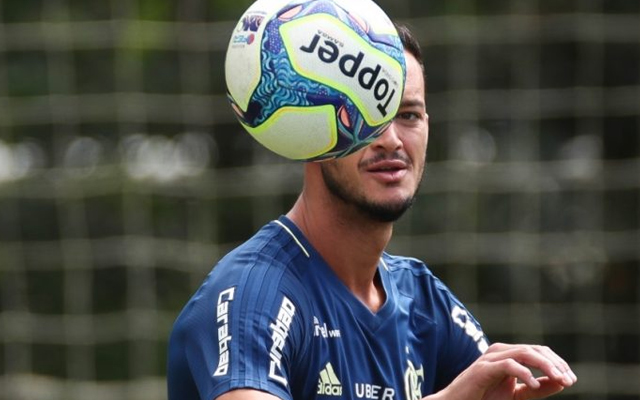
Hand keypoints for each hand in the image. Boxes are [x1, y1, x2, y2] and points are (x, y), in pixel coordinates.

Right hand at [428, 343, 576, 399]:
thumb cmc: (484, 399)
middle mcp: (500, 351)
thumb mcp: (516, 395)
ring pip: (524, 353)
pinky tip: (534, 385)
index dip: (558, 363)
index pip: (538, 351)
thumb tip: (561, 382)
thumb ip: (537, 389)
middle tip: (569, 380)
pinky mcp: (483, 369)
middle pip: (534, 349)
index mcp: (508, 355)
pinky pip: (508, 365)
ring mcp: (491, 358)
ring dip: (545, 366)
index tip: (571, 380)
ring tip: (558, 380)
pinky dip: (524, 373)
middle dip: (555, 364)